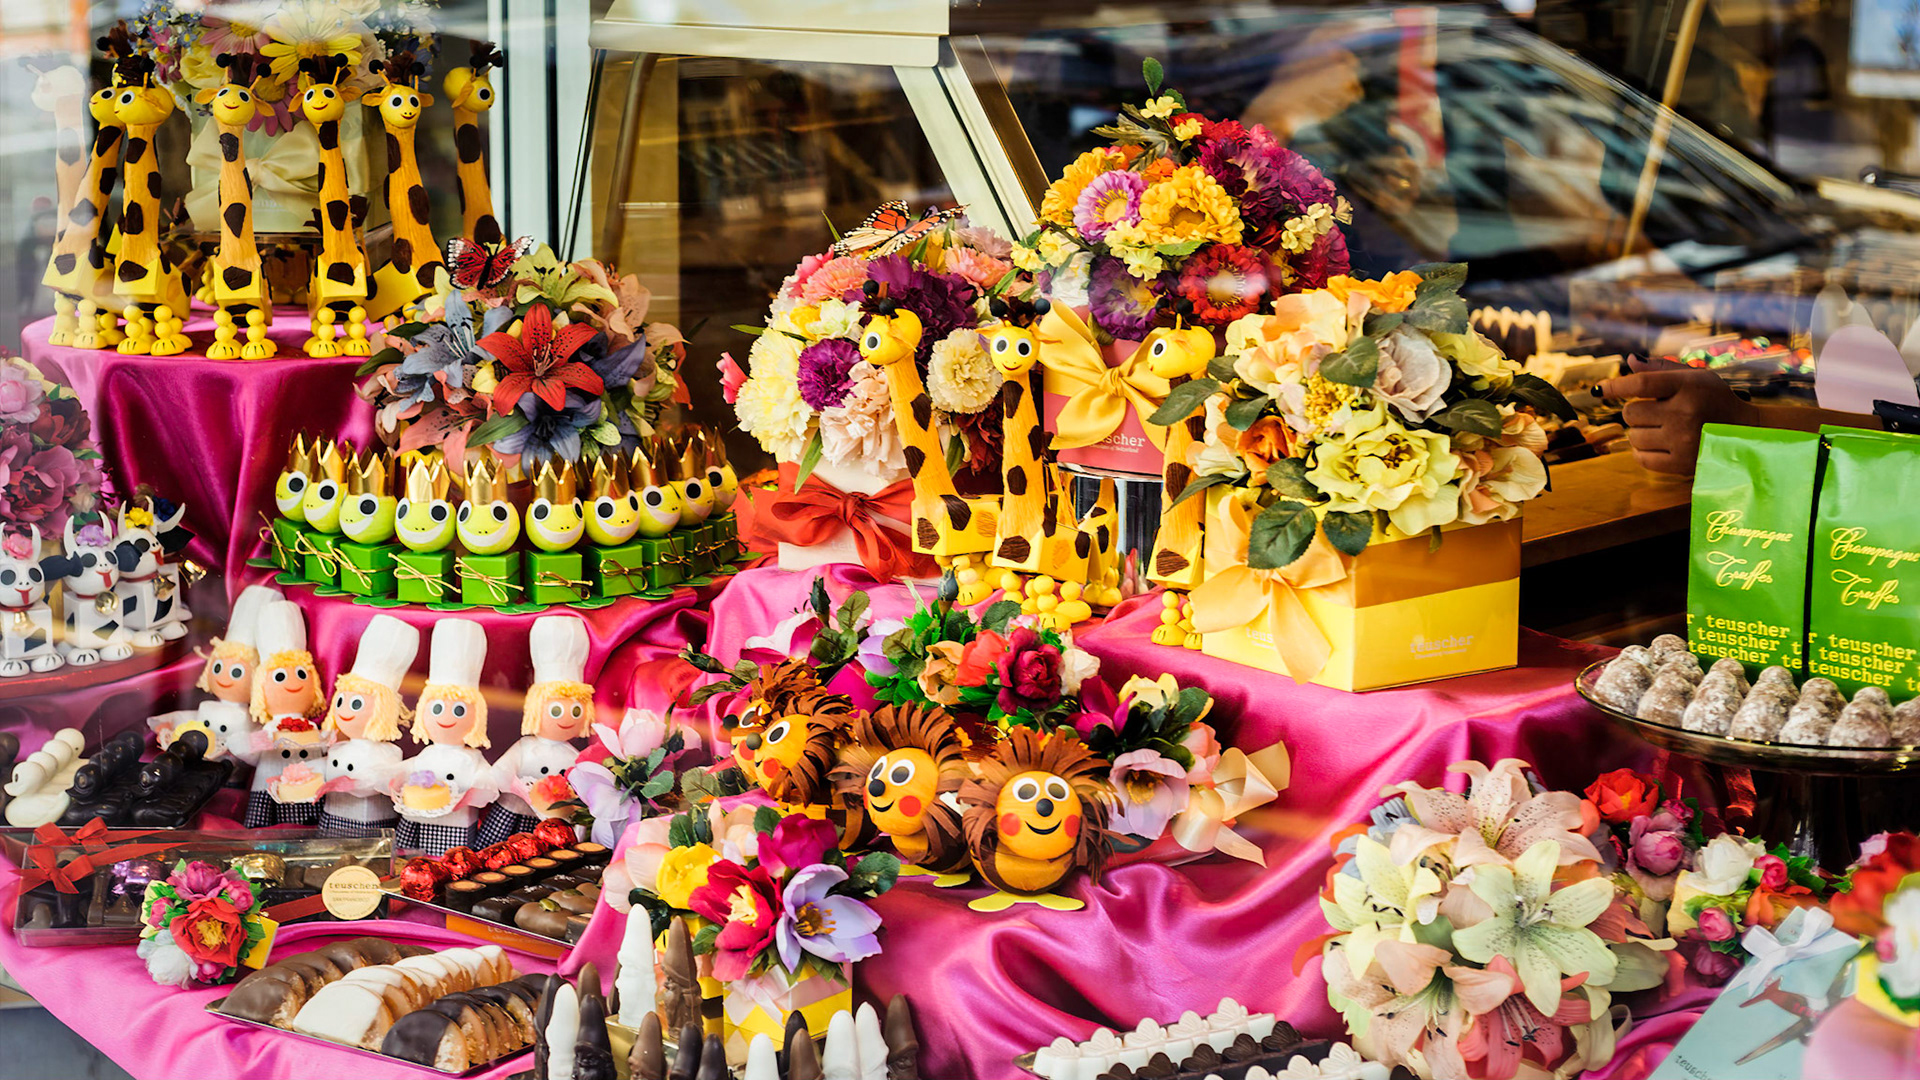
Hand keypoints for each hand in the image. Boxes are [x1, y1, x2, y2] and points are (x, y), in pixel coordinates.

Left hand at [1599, 359, 1754, 475]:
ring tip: (1663, 429)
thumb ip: (1661, 370)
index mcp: (1688, 386)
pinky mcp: (1681, 464)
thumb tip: (1630, 361)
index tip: (1601, 390)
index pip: (1641, 383)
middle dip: (1637, 412)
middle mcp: (1684, 413)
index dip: (1616, 386)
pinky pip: (1640, 458)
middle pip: (1630, 412)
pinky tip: (1658, 445)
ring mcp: (1682, 440)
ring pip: (1633, 436)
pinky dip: (1642, 452)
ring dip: (1641, 433)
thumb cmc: (1715, 400)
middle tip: (1657, 412)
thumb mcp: (1696, 378)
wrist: (1746, 434)